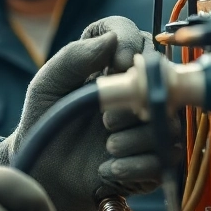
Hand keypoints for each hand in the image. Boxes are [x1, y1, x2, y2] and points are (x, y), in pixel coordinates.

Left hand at [0, 16, 176, 210]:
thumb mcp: (48, 85)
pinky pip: (165, 156)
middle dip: (137, 97)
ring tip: (107, 146)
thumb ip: (73, 57)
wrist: (43, 172)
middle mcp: (137, 90)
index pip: (138, 37)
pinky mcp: (153, 158)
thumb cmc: (45, 122)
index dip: (133, 44)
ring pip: (168, 121)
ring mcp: (149, 124)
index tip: (116, 65)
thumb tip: (111, 39)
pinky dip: (137, 165)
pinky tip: (109, 169)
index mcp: (113, 64)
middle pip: (163, 78)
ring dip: (136, 136)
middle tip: (105, 118)